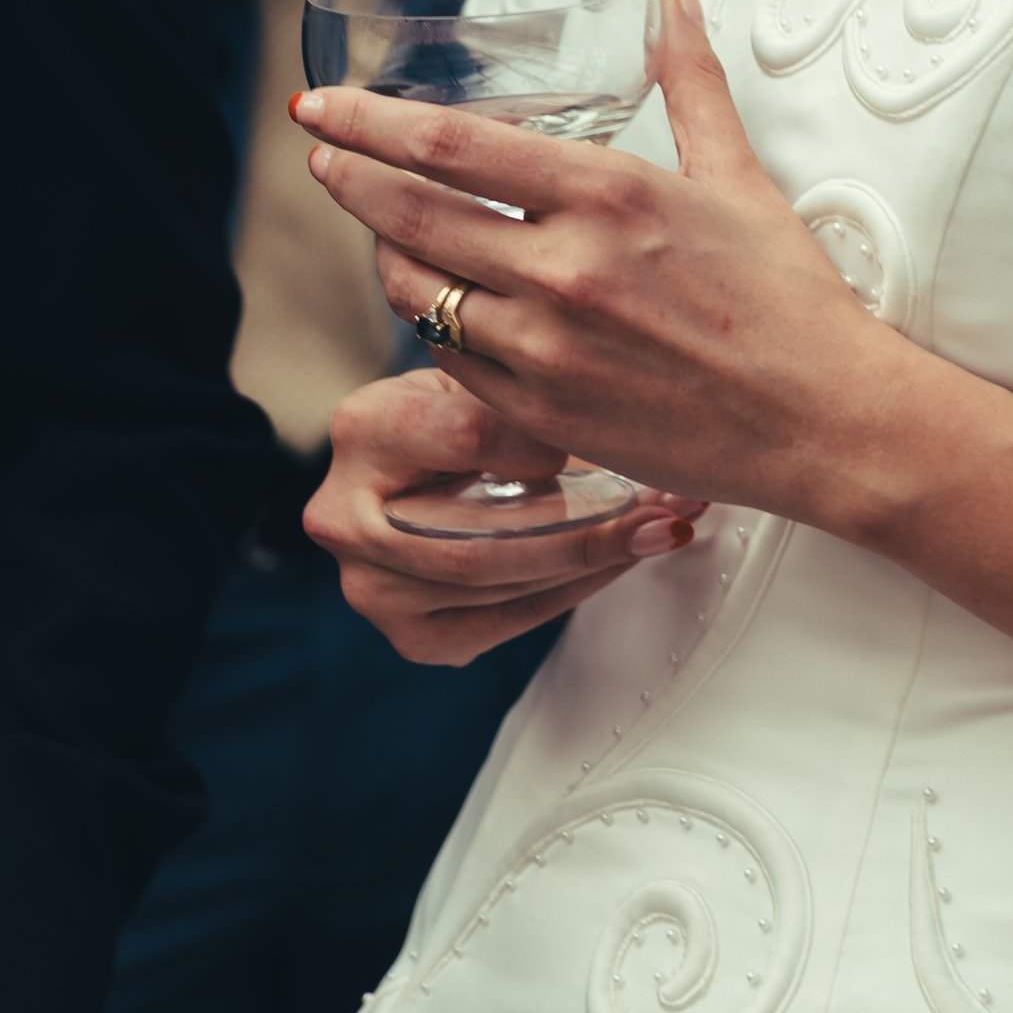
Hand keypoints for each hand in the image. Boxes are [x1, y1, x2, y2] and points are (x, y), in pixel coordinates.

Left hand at [294, 0, 909, 527]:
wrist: (822, 419)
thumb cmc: (788, 299)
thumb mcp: (737, 174)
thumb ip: (691, 78)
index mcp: (608, 195)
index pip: (450, 145)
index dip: (369, 121)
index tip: (324, 105)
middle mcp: (564, 269)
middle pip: (409, 214)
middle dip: (349, 177)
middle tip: (321, 152)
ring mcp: (546, 347)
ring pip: (417, 292)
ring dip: (386, 252)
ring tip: (383, 225)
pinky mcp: (542, 410)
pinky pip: (450, 360)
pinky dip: (433, 323)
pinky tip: (441, 301)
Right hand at [304, 365, 702, 665]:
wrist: (425, 467)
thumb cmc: (465, 411)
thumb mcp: (485, 377)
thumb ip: (529, 389)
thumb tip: (630, 400)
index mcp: (363, 427)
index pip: (467, 436)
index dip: (543, 442)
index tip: (610, 435)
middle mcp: (345, 516)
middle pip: (482, 539)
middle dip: (589, 527)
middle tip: (667, 509)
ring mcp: (372, 587)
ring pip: (501, 584)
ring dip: (597, 558)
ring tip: (667, 525)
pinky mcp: (413, 634)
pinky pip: (508, 622)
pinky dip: (574, 590)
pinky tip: (621, 559)